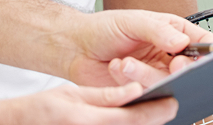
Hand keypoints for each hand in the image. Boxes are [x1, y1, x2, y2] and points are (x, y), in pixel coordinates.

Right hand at [0, 82, 177, 124]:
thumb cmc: (39, 110)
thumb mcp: (72, 94)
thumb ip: (106, 96)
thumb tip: (136, 92)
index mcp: (87, 121)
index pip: (133, 119)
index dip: (157, 112)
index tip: (173, 103)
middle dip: (153, 121)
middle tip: (168, 108)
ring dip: (140, 124)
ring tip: (152, 113)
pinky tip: (132, 120)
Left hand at [65, 10, 212, 86]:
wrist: (76, 47)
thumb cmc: (105, 28)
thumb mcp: (133, 21)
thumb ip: (158, 31)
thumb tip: (183, 42)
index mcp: (173, 33)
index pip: (203, 43)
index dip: (207, 52)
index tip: (197, 55)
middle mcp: (168, 55)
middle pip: (188, 68)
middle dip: (179, 68)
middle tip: (172, 63)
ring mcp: (155, 74)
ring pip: (166, 82)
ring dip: (145, 75)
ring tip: (124, 63)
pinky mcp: (139, 91)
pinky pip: (145, 94)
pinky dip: (129, 82)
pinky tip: (115, 68)